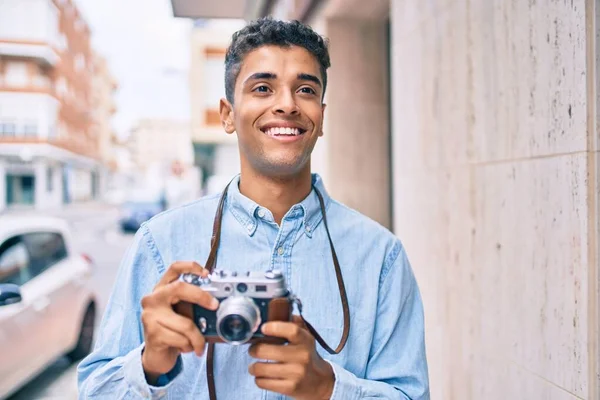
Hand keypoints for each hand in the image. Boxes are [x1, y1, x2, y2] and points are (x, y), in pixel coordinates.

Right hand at [140, 261, 218, 383]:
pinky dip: (190, 346)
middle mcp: (153, 299)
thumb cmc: (173, 331)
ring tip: (199, 344)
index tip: (206, 273)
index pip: (174, 269)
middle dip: (201, 296)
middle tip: (215, 305)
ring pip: (185, 323)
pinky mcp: (153, 334)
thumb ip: (192, 304)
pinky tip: (186, 348)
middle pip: (179, 288)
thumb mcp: (182, 313)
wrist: (157, 355)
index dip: (190, 267)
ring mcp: (150, 316)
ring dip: (198, 337)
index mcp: (161, 290)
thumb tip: (216, 303)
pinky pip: (182, 339)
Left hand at [248, 316, 334, 399]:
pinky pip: (263, 382)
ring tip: (255, 365)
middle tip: (253, 349)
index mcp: (306, 341)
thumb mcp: (306, 338)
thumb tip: (279, 310)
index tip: (263, 328)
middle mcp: (303, 356)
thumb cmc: (307, 356)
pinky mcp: (290, 388)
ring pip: (261, 368)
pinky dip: (259, 379)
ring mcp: (296, 373)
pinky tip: (263, 376)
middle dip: (254, 349)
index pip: (292, 331)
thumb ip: (294, 323)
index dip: (274, 328)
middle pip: (268, 350)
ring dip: (254, 367)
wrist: (320, 383)